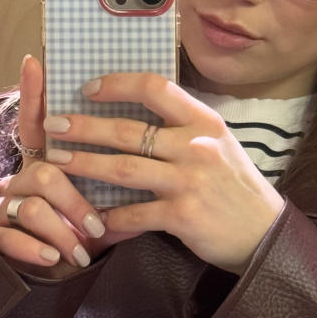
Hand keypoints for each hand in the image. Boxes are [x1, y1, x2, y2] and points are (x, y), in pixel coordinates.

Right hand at [0, 55, 106, 274]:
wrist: (54, 278)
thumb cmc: (82, 236)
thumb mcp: (100, 206)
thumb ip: (115, 180)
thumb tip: (154, 155)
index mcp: (44, 164)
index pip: (39, 123)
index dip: (35, 94)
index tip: (36, 62)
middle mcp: (18, 177)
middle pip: (44, 171)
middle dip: (74, 201)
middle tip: (96, 226)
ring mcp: (2, 205)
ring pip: (30, 206)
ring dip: (61, 230)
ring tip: (81, 250)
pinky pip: (7, 236)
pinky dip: (34, 249)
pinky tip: (54, 259)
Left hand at [42, 73, 284, 273]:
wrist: (263, 232)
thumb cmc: (234, 184)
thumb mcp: (218, 143)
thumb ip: (182, 126)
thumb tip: (135, 108)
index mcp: (203, 121)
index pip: (155, 88)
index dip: (116, 85)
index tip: (87, 89)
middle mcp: (196, 147)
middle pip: (128, 131)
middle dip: (84, 127)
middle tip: (53, 125)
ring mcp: (188, 182)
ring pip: (123, 169)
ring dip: (85, 164)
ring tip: (58, 161)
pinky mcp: (182, 216)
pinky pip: (134, 214)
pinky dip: (109, 216)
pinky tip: (90, 216)